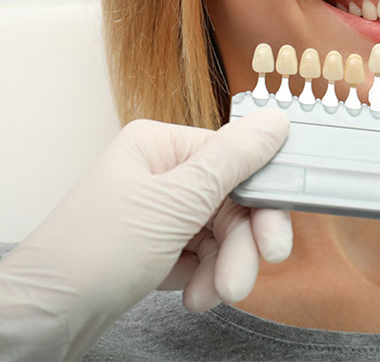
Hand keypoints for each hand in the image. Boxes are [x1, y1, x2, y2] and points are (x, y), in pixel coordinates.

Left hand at [0, 109, 290, 359]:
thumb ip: (232, 161)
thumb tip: (276, 121)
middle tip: (247, 276)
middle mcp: (160, 172)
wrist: (40, 321)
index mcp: (161, 145)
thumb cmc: (91, 254)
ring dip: (223, 267)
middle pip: (229, 201)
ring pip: (218, 233)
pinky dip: (204, 277)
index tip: (277, 233)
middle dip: (240, 244)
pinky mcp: (154, 246)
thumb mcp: (174, 203)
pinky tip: (194, 295)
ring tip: (213, 294)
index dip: (260, 200)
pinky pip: (200, 254)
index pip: (234, 160)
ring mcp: (157, 211)